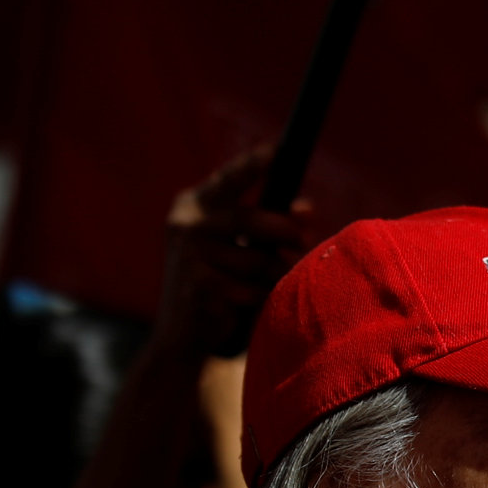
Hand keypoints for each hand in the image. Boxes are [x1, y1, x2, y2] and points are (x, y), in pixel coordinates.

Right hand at [155, 148, 313, 358]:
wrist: (179, 337)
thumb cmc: (216, 283)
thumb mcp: (236, 247)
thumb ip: (267, 224)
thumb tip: (307, 209)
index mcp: (193, 205)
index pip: (229, 179)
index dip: (253, 164)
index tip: (278, 150)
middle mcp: (186, 224)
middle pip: (251, 219)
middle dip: (284, 231)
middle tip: (303, 240)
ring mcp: (189, 256)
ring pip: (258, 259)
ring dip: (275, 273)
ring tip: (271, 283)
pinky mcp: (198, 286)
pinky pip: (251, 288)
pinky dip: (259, 297)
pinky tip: (248, 305)